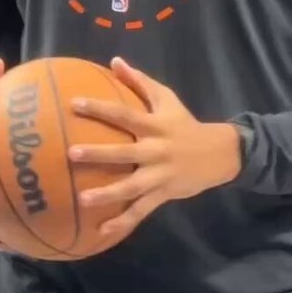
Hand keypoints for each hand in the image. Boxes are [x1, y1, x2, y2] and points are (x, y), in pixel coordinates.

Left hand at [67, 57, 241, 242]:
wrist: (219, 153)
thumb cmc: (185, 123)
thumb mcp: (167, 99)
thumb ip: (139, 81)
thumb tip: (114, 61)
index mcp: (154, 126)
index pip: (124, 114)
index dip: (100, 108)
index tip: (74, 103)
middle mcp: (156, 150)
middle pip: (124, 153)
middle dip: (99, 154)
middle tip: (72, 154)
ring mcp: (160, 175)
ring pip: (132, 187)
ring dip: (108, 194)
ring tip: (83, 199)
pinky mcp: (163, 194)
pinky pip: (141, 210)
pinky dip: (123, 222)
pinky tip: (101, 232)